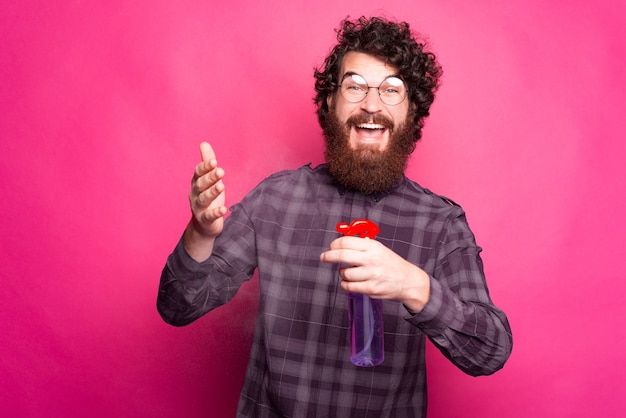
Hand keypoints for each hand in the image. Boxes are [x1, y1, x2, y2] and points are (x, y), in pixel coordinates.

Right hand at [184, 142, 226, 260]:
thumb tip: (203, 143)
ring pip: (203, 199)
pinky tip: (224, 210)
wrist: (204, 225)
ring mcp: (199, 208)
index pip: (198, 173)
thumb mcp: (208, 180)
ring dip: (212, 192)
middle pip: (201, 185)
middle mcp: (195, 194)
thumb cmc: (207, 197)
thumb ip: (207, 163)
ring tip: (222, 186)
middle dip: (210, 177)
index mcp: (196, 183)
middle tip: (221, 171)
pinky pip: (209, 216)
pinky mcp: (205, 220)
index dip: (205, 167)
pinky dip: (216, 213)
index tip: (214, 161)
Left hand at [320, 236, 430, 311]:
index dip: (334, 244)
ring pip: (344, 273)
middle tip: (324, 257)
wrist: (408, 281)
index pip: (346, 241)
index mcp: (373, 246)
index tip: (331, 247)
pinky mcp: (370, 288)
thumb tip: (342, 243)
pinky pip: (349, 286)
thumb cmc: (392, 264)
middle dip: (328, 256)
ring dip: (341, 272)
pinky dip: (345, 284)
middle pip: (341, 255)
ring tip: (346, 272)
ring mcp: (371, 275)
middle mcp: (372, 259)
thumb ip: (362, 245)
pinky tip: (349, 282)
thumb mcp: (379, 249)